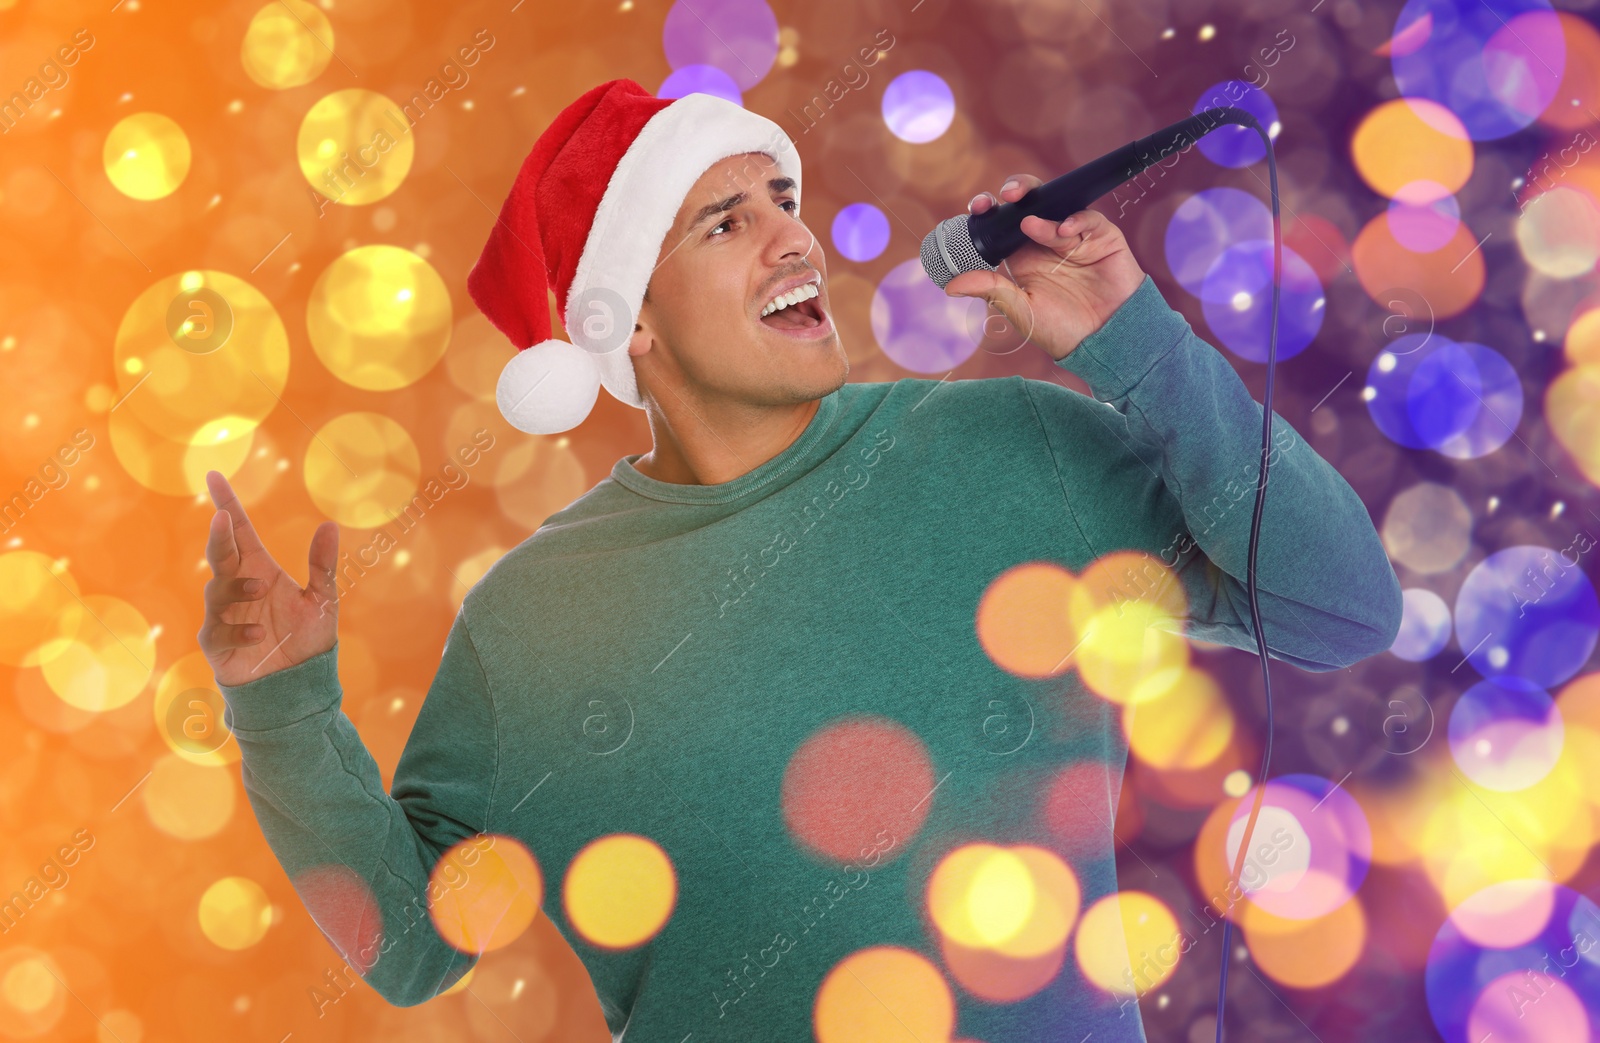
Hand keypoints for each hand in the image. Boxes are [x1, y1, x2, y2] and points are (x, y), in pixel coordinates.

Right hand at [198, 470, 339, 687]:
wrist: (298, 684)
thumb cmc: (306, 639)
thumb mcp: (322, 599)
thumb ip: (322, 565)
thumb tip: (330, 525)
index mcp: (259, 569)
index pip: (239, 531)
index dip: (226, 504)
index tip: (214, 475)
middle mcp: (238, 587)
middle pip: (220, 554)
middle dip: (219, 536)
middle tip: (222, 519)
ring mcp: (224, 614)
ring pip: (216, 590)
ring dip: (237, 588)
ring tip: (262, 589)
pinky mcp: (216, 643)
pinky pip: (217, 630)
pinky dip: (238, 630)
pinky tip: (259, 634)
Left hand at [944, 173, 1146, 360]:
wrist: (1104, 340)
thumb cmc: (1062, 330)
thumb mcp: (1020, 310)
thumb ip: (991, 289)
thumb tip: (951, 284)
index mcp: (1022, 255)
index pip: (1002, 223)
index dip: (990, 210)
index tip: (978, 207)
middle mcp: (1047, 240)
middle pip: (1029, 203)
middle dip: (1017, 191)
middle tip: (1007, 195)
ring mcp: (1075, 236)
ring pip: (1056, 208)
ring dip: (1042, 211)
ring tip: (1031, 226)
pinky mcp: (1102, 238)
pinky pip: (1089, 220)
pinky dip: (1077, 220)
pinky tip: (1067, 231)